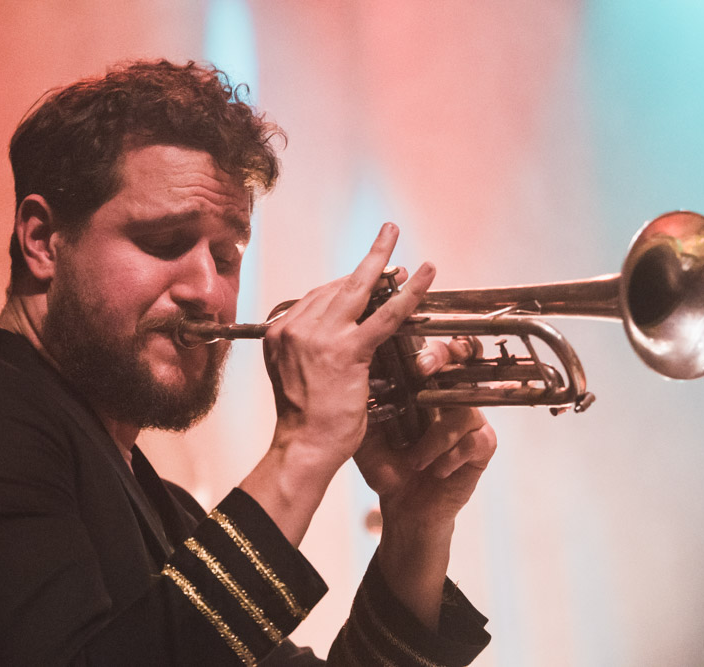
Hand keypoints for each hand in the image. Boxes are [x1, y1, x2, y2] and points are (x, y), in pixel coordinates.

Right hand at [263, 223, 435, 471]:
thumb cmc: (305, 420)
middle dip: (365, 263)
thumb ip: (308, 350)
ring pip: (357, 289)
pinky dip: (407, 293)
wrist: (304, 446)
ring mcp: (318, 337)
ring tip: (395, 235)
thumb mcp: (296, 375)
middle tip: (386, 236)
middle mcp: (294, 329)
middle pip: (334, 286)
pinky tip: (423, 275)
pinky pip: (384, 315)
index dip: (345, 284)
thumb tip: (334, 336)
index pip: (316, 298)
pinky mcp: (346, 351)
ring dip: (383, 261)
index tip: (366, 275)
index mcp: (280, 333)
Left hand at [356, 337, 496, 525]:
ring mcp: (469, 418)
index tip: (405, 342)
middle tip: (422, 368)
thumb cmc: (385, 464)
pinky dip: (449, 456)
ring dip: (434, 437)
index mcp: (422, 385)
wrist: (402, 506)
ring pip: (462, 408)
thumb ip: (364, 400)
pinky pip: (474, 440)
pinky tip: (435, 469)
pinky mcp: (482, 445)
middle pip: (461, 357)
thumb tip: (354, 366)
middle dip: (442, 356)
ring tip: (415, 460)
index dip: (423, 339)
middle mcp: (449, 394)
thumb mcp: (366, 431)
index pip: (429, 349)